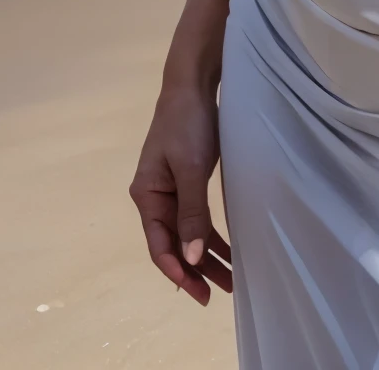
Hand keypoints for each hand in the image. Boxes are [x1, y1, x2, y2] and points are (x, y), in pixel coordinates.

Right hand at [130, 79, 231, 305]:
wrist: (193, 84)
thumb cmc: (188, 124)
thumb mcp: (191, 168)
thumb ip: (192, 212)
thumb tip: (193, 257)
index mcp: (147, 195)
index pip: (160, 245)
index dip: (179, 272)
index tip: (201, 293)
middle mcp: (155, 197)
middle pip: (174, 243)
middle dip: (196, 269)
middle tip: (220, 294)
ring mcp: (171, 189)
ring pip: (188, 232)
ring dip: (206, 255)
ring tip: (230, 279)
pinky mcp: (188, 180)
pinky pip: (197, 216)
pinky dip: (210, 233)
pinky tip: (227, 249)